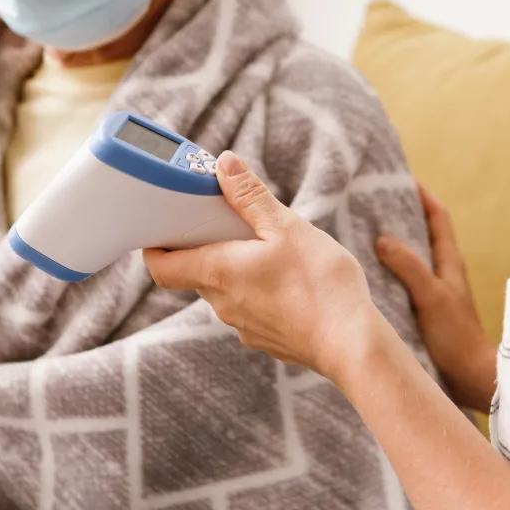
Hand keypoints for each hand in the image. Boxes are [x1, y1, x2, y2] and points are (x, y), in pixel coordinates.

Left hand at [143, 151, 385, 384]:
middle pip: (195, 272)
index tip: (163, 225)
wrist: (354, 346)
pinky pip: (250, 308)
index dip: (155, 246)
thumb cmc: (320, 284)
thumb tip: (223, 164)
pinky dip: (257, 290)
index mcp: (218, 272)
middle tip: (226, 221)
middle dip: (205, 246)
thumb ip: (250, 196)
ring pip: (225, 290)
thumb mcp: (286, 227)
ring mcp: (244, 326)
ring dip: (234, 267)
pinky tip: (288, 279)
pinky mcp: (267, 339)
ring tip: (266, 247)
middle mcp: (223, 304)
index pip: (161, 266)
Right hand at [375, 183, 496, 412]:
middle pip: (422, 234)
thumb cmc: (456, 336)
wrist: (471, 379)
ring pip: (410, 259)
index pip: (438, 218)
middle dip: (401, 216)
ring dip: (391, 245)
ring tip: (360, 234)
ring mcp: (433, 292)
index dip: (423, 196)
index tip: (402, 179)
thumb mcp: (431, 297)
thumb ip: (409, 267)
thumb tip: (383, 239)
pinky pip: (402, 282)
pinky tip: (365, 276)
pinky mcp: (423, 311)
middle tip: (371, 203)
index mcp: (450, 262)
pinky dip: (386, 273)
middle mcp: (442, 273)